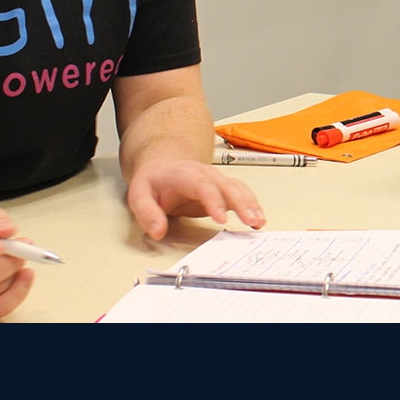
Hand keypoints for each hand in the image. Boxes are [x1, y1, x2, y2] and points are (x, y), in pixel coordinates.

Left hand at [126, 158, 266, 239]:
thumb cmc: (153, 181)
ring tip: (259, 222)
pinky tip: (258, 218)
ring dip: (251, 204)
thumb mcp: (139, 194)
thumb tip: (158, 232)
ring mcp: (216, 180)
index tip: (221, 218)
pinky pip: (241, 193)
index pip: (202, 185)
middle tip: (251, 220)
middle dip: (241, 202)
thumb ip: (147, 213)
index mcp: (185, 174)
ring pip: (238, 188)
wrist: (163, 167)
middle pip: (227, 185)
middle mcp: (205, 174)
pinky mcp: (223, 189)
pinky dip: (252, 204)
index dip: (214, 200)